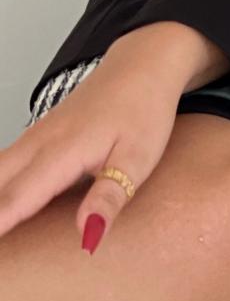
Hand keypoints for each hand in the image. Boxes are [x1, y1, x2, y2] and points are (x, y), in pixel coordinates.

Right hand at [0, 43, 186, 254]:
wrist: (145, 64)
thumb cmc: (144, 110)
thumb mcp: (138, 157)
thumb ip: (109, 196)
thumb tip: (87, 236)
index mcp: (62, 152)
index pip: (15, 200)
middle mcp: (39, 143)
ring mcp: (35, 136)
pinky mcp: (38, 135)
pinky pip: (3, 163)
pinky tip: (1, 199)